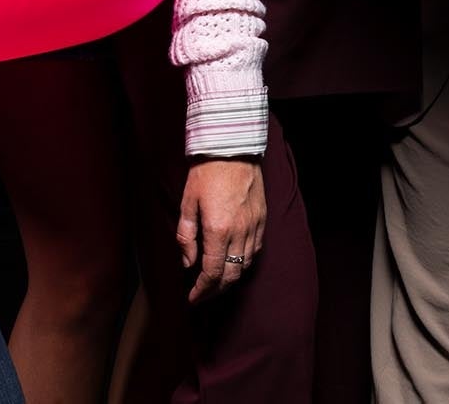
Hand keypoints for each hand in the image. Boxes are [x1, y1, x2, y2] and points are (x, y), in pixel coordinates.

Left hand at [178, 156, 265, 302]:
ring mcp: (254, 226)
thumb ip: (185, 237)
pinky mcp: (262, 219)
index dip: (202, 291)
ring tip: (216, 282)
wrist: (232, 149)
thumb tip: (187, 263)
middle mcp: (240, 232)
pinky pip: (255, 250)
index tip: (192, 299)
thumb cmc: (206, 173)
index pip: (212, 273)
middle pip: (231, 275)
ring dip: (230, 278)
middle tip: (202, 295)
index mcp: (218, 230)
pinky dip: (244, 263)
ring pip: (245, 265)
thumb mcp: (187, 204)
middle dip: (215, 291)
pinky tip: (234, 263)